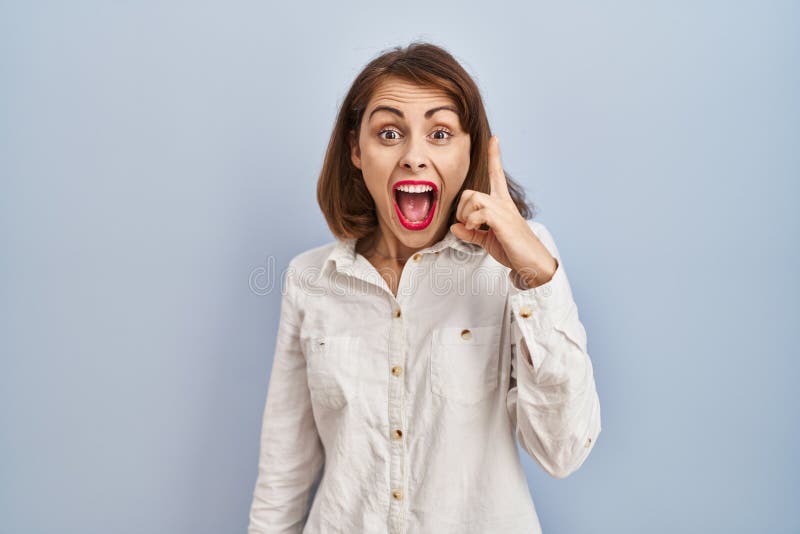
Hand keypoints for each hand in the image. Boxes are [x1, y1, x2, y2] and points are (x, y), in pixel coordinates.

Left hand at [450, 136, 557, 287]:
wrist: (532, 263)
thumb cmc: (513, 250)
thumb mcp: (487, 240)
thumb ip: (471, 233)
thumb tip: (454, 228)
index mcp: (501, 204)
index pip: (497, 175)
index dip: (495, 156)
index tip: (495, 138)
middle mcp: (503, 203)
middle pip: (471, 192)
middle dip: (461, 208)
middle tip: (466, 225)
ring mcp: (503, 211)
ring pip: (473, 198)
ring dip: (465, 215)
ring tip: (471, 229)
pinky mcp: (502, 221)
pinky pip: (479, 212)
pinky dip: (470, 222)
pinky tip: (473, 230)